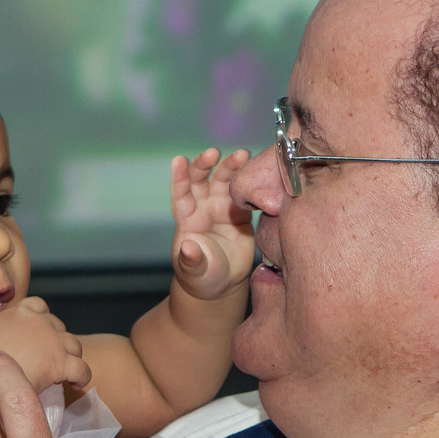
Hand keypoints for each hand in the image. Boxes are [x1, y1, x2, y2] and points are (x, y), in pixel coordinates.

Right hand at [0, 296, 90, 392]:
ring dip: (71, 356)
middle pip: (59, 327)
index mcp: (22, 312)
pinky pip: (82, 369)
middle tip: (48, 357)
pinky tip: (77, 384)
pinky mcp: (61, 364)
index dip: (41, 320)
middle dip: (56, 341)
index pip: (39, 306)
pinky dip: (83, 376)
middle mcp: (41, 323)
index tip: (37, 335)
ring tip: (65, 370)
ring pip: (74, 346)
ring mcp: (53, 343)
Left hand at [170, 147, 254, 299]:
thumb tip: (188, 248)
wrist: (222, 284)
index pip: (181, 194)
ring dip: (231, 166)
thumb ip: (191, 260)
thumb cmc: (201, 277)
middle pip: (201, 179)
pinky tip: (259, 172)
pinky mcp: (241, 214)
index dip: (179, 177)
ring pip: (225, 181)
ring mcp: (222, 209)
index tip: (179, 160)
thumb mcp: (195, 271)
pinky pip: (246, 193)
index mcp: (188, 219)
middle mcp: (203, 208)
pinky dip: (251, 182)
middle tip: (213, 153)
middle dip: (205, 164)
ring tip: (243, 154)